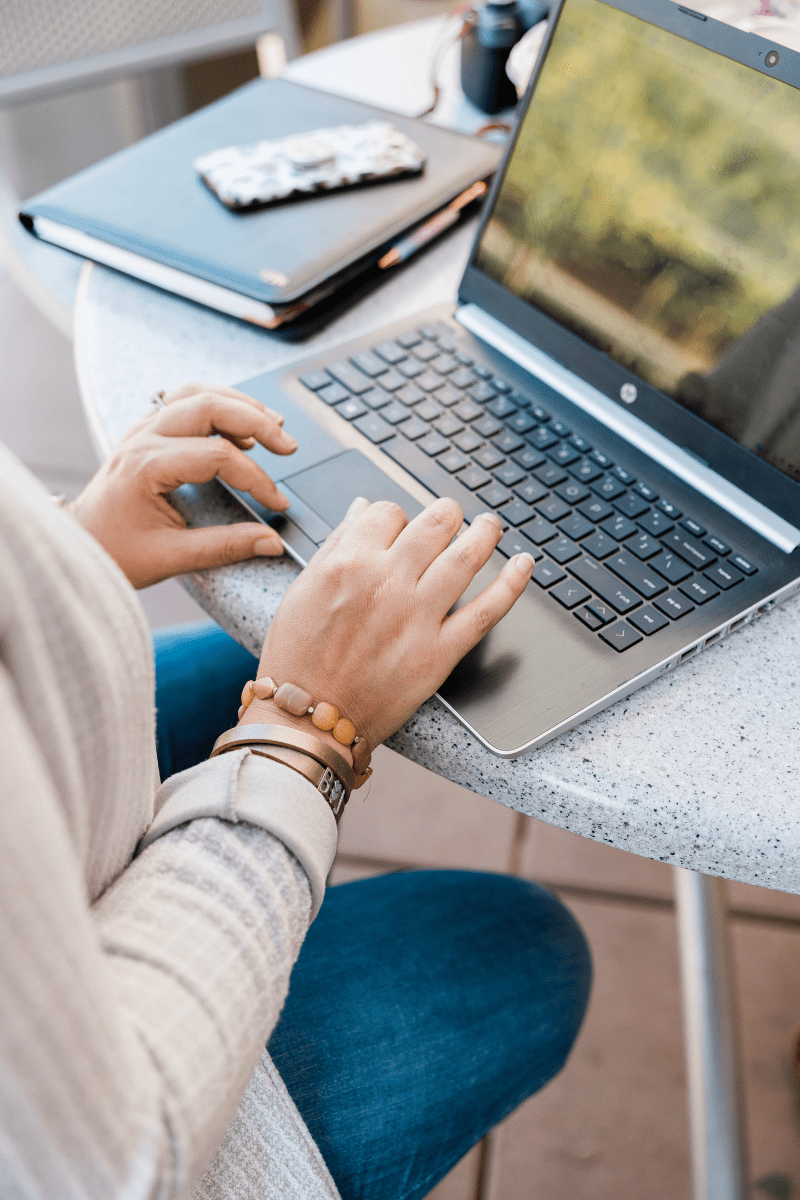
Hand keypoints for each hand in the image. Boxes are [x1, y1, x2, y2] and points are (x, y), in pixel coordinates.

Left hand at [71, 383, 296, 587]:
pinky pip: (185, 400)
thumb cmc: (115, 551)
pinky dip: (218, 404)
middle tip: (288, 447)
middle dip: (256, 422)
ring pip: (197, 392)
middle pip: (209, 405)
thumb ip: (225, 547)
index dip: (256, 479)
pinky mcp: (147, 431)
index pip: (217, 455)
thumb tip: (271, 542)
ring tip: (273, 424)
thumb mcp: (171, 556)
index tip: (277, 503)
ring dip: (239, 404)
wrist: (79, 544)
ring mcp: (142, 429)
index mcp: (146, 466)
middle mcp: (143, 438)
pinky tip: (240, 427)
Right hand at [240, 496, 533, 758]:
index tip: (401, 529)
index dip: (398, 517)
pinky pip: (488, 610)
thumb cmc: (297, 659)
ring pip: (467, 555)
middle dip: (448, 513)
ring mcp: (417, 616)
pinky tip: (525, 564)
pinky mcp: (440, 652)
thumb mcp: (301, 590)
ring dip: (485, 532)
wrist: (306, 721)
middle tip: (453, 516)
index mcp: (348, 562)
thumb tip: (363, 509)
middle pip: (435, 523)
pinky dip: (513, 583)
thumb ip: (336, 544)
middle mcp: (387, 582)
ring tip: (490, 525)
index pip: (389, 513)